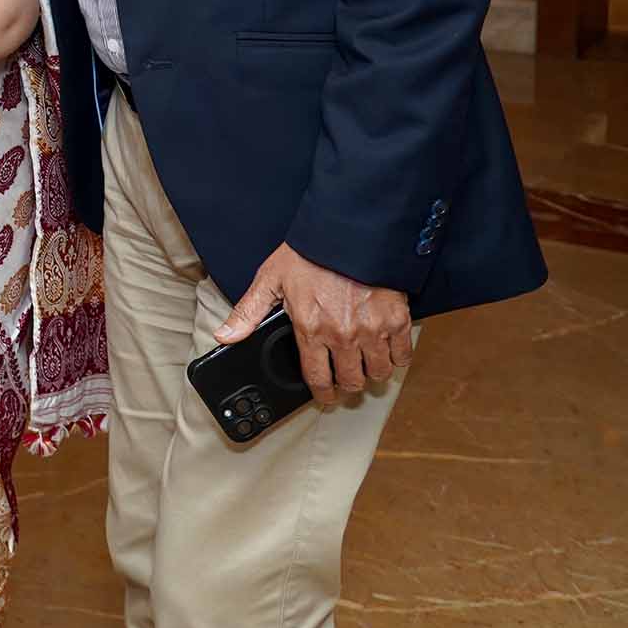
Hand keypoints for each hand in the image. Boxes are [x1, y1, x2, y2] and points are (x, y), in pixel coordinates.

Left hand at [215, 241, 412, 406]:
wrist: (349, 232)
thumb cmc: (309, 254)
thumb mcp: (270, 279)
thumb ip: (248, 313)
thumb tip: (225, 336)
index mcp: (311, 329)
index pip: (318, 379)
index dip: (322, 393)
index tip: (325, 395)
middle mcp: (343, 335)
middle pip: (352, 381)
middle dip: (347, 385)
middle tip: (345, 380)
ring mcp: (373, 329)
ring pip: (379, 373)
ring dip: (372, 374)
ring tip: (365, 366)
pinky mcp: (397, 319)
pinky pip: (403, 356)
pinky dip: (396, 358)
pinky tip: (386, 351)